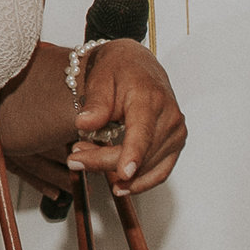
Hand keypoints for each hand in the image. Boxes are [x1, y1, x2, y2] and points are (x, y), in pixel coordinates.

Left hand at [69, 39, 185, 196]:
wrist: (137, 64)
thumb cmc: (119, 67)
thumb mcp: (100, 77)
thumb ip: (95, 103)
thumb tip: (84, 123)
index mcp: (150, 98)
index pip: (143, 132)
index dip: (133, 154)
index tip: (124, 172)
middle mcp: (169, 117)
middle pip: (140, 154)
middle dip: (104, 161)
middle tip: (74, 159)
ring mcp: (175, 132)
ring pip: (148, 167)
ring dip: (117, 173)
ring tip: (85, 162)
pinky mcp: (174, 144)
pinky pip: (160, 171)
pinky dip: (141, 182)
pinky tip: (121, 185)